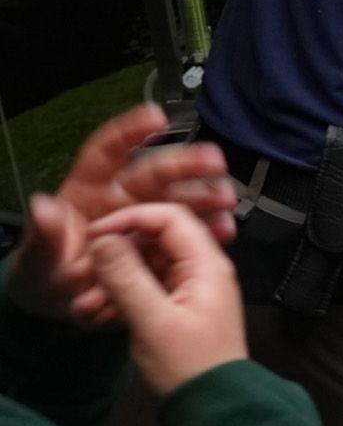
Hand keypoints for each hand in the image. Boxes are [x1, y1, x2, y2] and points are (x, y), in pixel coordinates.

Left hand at [7, 105, 237, 323]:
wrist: (62, 308)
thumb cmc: (43, 275)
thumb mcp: (35, 259)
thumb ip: (42, 234)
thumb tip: (43, 207)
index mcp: (88, 190)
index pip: (108, 152)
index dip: (131, 131)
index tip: (155, 117)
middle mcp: (122, 198)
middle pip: (156, 172)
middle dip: (187, 163)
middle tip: (214, 161)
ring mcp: (145, 222)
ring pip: (178, 200)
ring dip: (204, 198)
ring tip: (225, 201)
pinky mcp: (160, 245)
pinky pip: (187, 233)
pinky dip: (207, 231)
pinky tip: (223, 231)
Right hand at [87, 204, 248, 396]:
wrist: (212, 406)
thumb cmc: (194, 368)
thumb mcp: (155, 322)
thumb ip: (128, 279)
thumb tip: (106, 241)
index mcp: (207, 266)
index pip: (170, 219)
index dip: (131, 219)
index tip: (96, 234)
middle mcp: (202, 271)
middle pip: (153, 242)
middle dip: (114, 256)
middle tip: (84, 274)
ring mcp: (189, 288)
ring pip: (144, 267)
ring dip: (112, 281)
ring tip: (86, 304)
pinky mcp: (176, 306)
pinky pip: (144, 288)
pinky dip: (120, 297)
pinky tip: (97, 315)